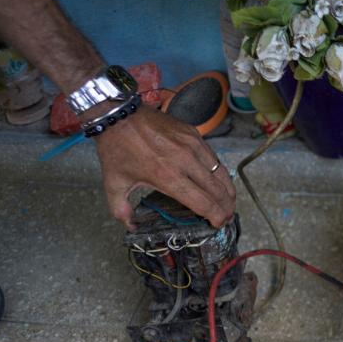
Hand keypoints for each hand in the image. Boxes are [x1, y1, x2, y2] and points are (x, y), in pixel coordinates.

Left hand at [94, 107, 235, 229]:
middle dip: (226, 207)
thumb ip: (121, 210)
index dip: (215, 216)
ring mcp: (193, 146)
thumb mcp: (113, 184)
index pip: (202, 202)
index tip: (218, 224)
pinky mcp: (194, 134)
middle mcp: (185, 162)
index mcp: (167, 177)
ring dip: (228, 190)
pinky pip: (213, 157)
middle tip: (227, 216)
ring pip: (220, 172)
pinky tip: (218, 180)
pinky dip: (219, 172)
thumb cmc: (117, 150)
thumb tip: (132, 226)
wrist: (119, 115)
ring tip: (229, 201)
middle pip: (217, 190)